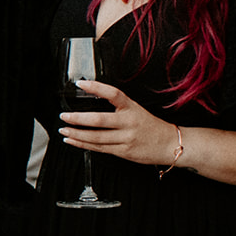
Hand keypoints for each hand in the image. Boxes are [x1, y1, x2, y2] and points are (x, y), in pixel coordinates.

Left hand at [58, 80, 180, 165]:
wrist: (171, 144)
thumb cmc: (151, 126)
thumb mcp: (137, 110)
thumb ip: (118, 108)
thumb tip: (91, 102)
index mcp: (132, 108)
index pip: (114, 94)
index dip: (97, 87)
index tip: (81, 84)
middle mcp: (129, 122)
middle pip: (99, 120)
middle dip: (78, 119)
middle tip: (64, 116)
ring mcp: (126, 138)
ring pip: (96, 137)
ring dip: (77, 134)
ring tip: (64, 129)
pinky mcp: (123, 151)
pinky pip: (99, 148)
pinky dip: (83, 144)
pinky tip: (72, 140)